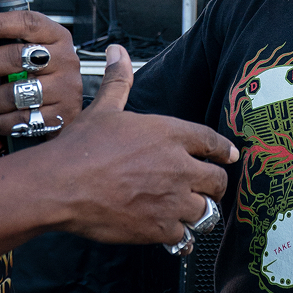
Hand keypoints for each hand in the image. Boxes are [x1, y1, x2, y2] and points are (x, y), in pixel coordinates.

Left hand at [0, 10, 80, 136]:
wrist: (64, 106)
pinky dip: (1, 120)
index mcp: (55, 36)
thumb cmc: (37, 74)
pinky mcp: (61, 115)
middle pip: (16, 56)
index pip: (27, 23)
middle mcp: (65, 59)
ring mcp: (65, 88)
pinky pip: (20, 120)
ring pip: (15, 93)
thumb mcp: (17, 53)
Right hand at [41, 44, 238, 245]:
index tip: (230, 156)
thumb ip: (118, 81)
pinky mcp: (159, 228)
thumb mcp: (104, 108)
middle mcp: (178, 166)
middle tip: (207, 189)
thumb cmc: (81, 148)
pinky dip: (182, 239)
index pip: (213, 141)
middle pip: (218, 180)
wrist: (62, 185)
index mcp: (170, 133)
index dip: (224, 150)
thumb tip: (117, 53)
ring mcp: (171, 199)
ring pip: (207, 211)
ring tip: (192, 213)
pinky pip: (185, 238)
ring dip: (200, 212)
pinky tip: (176, 237)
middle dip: (215, 186)